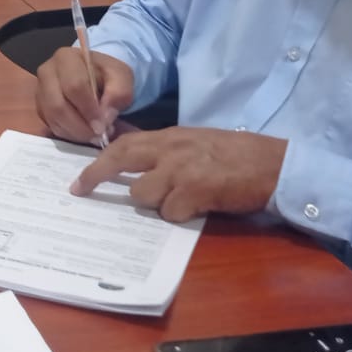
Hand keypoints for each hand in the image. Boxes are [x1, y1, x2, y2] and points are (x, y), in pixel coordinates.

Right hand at [35, 47, 134, 144]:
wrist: (94, 75)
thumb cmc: (107, 74)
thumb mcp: (122, 77)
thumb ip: (119, 93)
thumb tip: (105, 117)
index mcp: (66, 58)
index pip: (74, 86)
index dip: (89, 110)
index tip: (103, 126)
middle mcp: (46, 72)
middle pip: (58, 105)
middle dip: (80, 126)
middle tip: (99, 136)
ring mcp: (40, 90)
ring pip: (52, 118)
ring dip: (75, 133)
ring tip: (93, 136)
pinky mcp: (39, 107)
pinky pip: (50, 125)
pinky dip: (68, 134)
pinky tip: (83, 133)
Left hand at [70, 127, 286, 222]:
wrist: (272, 164)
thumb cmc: (234, 156)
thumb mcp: (194, 144)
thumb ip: (164, 152)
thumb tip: (131, 163)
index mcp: (170, 137)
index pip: (123, 144)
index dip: (98, 162)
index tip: (79, 180)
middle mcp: (171, 149)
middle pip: (121, 158)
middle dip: (98, 175)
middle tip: (82, 190)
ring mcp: (182, 169)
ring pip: (143, 193)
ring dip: (153, 203)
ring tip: (178, 200)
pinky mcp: (197, 190)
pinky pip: (171, 212)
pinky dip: (179, 215)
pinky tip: (198, 208)